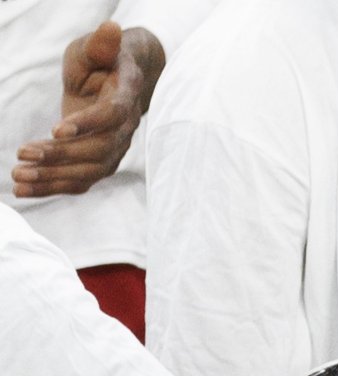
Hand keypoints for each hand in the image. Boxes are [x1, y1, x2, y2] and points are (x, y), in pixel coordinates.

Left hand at [12, 21, 162, 197]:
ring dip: (54, 178)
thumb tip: (111, 28)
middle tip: (24, 154)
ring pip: (90, 171)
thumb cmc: (104, 61)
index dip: (88, 124)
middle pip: (99, 151)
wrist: (120, 81)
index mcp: (125, 96)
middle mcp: (126, 127)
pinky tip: (24, 191)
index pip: (112, 116)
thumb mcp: (96, 48)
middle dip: (61, 156)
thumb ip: (100, 45)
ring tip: (18, 177)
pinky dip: (53, 188)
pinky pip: (80, 181)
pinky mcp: (100, 160)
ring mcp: (115, 147)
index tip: (56, 129)